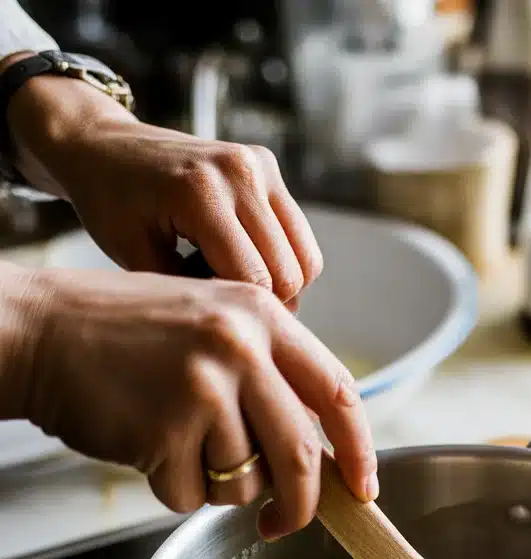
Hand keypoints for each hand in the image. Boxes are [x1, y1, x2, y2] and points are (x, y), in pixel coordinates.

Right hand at [3, 265, 376, 539]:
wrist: (39, 330)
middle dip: (300, 504)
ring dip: (214, 484)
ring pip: (245, 482)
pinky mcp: (166, 431)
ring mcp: (204, 389)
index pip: (338, 392)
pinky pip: (192, 496)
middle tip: (280, 523)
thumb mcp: (210, 323)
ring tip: (173, 441)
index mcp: (261, 316)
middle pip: (301, 454)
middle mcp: (241, 348)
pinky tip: (145, 446)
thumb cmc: (123, 334)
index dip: (359, 449)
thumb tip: (318, 452)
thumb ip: (267, 373)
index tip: (364, 488)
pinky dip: (173, 488)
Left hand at [6, 72, 320, 301]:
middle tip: (220, 300)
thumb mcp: (139, 261)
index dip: (241, 313)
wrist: (104, 147)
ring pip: (306, 260)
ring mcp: (259, 166)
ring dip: (280, 284)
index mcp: (202, 194)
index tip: (212, 316)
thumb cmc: (112, 206)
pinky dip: (283, 260)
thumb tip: (252, 320)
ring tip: (232, 277)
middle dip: (264, 303)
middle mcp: (241, 172)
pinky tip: (243, 257)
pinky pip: (301, 238)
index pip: (256, 281)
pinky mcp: (268, 166)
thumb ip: (196, 292)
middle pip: (289, 274)